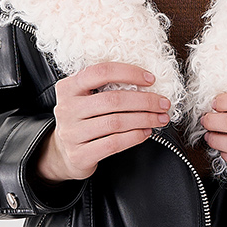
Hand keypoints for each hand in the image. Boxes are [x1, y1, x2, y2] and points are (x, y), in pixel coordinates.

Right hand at [33, 61, 170, 183]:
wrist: (63, 154)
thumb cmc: (83, 121)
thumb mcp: (85, 98)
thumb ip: (106, 88)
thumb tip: (146, 83)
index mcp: (68, 87)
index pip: (101, 72)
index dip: (129, 73)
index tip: (150, 80)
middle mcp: (67, 108)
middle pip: (112, 99)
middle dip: (144, 101)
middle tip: (163, 104)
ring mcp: (71, 133)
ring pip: (115, 122)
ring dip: (144, 119)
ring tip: (159, 119)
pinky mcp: (79, 154)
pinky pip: (113, 143)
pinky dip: (134, 137)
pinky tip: (145, 132)